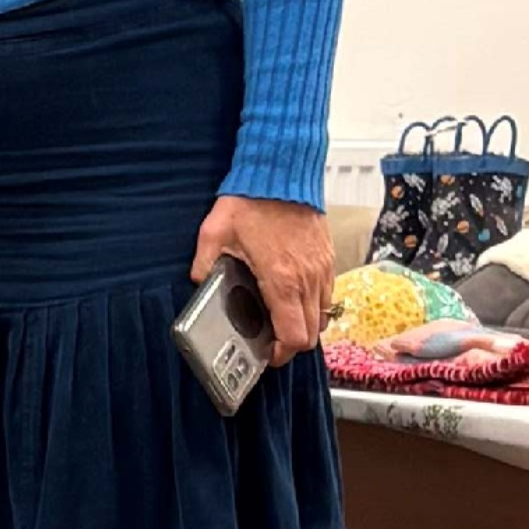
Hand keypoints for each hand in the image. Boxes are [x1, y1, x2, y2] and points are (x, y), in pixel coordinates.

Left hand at [192, 194, 332, 365]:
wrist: (282, 173)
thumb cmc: (251, 201)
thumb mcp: (214, 234)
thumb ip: (204, 264)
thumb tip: (200, 282)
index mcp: (281, 280)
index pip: (294, 336)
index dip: (282, 354)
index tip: (267, 355)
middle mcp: (307, 279)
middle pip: (312, 333)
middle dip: (292, 345)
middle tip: (272, 344)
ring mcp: (321, 269)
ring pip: (323, 315)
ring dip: (305, 325)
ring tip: (282, 322)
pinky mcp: (327, 258)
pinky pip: (327, 294)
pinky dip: (314, 305)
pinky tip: (293, 298)